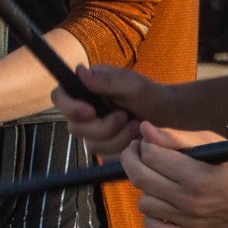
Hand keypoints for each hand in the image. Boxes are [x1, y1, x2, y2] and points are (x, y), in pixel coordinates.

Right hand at [53, 64, 171, 158]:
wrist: (168, 116)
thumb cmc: (150, 94)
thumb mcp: (132, 84)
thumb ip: (106, 80)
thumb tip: (80, 71)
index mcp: (87, 87)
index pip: (60, 96)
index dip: (69, 108)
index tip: (91, 112)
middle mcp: (85, 108)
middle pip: (74, 127)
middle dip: (103, 127)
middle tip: (125, 116)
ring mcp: (93, 129)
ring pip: (91, 145)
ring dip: (117, 138)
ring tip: (135, 125)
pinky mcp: (104, 146)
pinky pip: (104, 155)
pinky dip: (122, 148)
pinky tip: (134, 138)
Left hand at [120, 123, 227, 227]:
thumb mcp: (212, 143)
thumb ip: (176, 138)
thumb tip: (146, 130)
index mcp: (197, 175)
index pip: (151, 157)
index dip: (144, 144)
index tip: (146, 141)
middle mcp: (190, 201)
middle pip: (141, 179)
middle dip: (132, 160)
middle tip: (136, 152)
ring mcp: (189, 220)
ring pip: (144, 204)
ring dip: (144, 188)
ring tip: (155, 177)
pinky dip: (151, 217)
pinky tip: (160, 202)